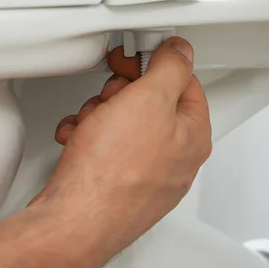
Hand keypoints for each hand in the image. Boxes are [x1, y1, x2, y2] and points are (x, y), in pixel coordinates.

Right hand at [31, 38, 211, 255]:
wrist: (76, 217)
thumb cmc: (112, 171)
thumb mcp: (149, 99)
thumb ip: (171, 67)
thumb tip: (180, 51)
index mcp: (192, 134)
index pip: (184, 81)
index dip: (154, 64)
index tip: (132, 59)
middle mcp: (174, 156)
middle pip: (149, 101)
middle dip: (120, 94)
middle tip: (109, 99)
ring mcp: (145, 171)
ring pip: (122, 121)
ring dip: (99, 114)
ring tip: (90, 126)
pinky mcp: (116, 181)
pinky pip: (104, 145)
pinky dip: (87, 137)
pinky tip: (78, 141)